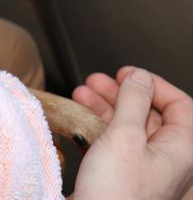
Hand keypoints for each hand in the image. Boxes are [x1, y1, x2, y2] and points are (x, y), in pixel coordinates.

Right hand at [71, 67, 192, 199]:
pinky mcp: (122, 178)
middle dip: (121, 94)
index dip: (153, 85)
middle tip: (98, 81)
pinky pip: (114, 145)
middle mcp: (167, 160)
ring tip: (82, 94)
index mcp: (181, 150)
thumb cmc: (115, 195)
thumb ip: (133, 102)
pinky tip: (80, 121)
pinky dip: (98, 128)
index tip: (128, 75)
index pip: (180, 105)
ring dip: (105, 108)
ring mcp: (144, 170)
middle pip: (150, 114)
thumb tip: (139, 78)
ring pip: (129, 128)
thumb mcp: (124, 137)